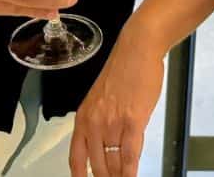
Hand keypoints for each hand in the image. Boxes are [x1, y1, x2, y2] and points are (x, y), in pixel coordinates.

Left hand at [69, 32, 164, 176]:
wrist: (137, 50)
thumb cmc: (123, 71)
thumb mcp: (101, 99)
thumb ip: (100, 122)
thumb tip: (107, 146)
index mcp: (83, 117)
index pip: (76, 157)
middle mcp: (94, 123)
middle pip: (96, 165)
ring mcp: (112, 123)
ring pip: (113, 163)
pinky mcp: (132, 121)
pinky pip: (129, 155)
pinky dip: (130, 172)